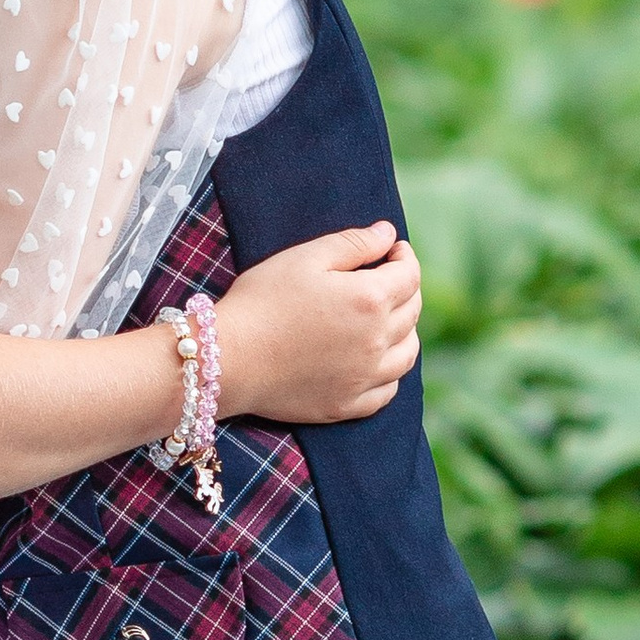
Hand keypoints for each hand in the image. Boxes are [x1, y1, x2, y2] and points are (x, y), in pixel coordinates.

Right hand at [213, 223, 421, 428]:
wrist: (227, 358)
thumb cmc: (261, 301)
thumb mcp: (305, 258)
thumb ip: (353, 243)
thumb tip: (388, 234)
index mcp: (369, 299)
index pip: (409, 274)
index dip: (405, 256)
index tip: (393, 250)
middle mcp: (376, 341)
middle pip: (412, 312)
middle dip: (406, 289)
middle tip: (387, 279)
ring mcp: (364, 378)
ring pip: (407, 354)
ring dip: (405, 332)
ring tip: (386, 320)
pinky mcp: (347, 405)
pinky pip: (387, 392)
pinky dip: (390, 374)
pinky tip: (375, 362)